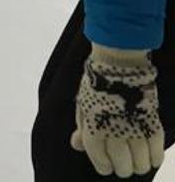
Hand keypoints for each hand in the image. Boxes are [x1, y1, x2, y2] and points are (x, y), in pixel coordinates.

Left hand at [72, 44, 163, 177]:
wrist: (118, 65)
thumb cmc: (97, 84)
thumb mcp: (82, 105)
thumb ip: (82, 127)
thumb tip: (76, 146)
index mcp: (93, 126)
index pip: (98, 156)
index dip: (103, 166)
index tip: (106, 169)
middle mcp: (113, 130)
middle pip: (121, 162)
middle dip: (122, 169)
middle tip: (124, 169)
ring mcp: (134, 126)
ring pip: (140, 159)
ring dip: (140, 165)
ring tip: (138, 166)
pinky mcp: (151, 120)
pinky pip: (157, 146)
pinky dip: (156, 156)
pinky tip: (154, 160)